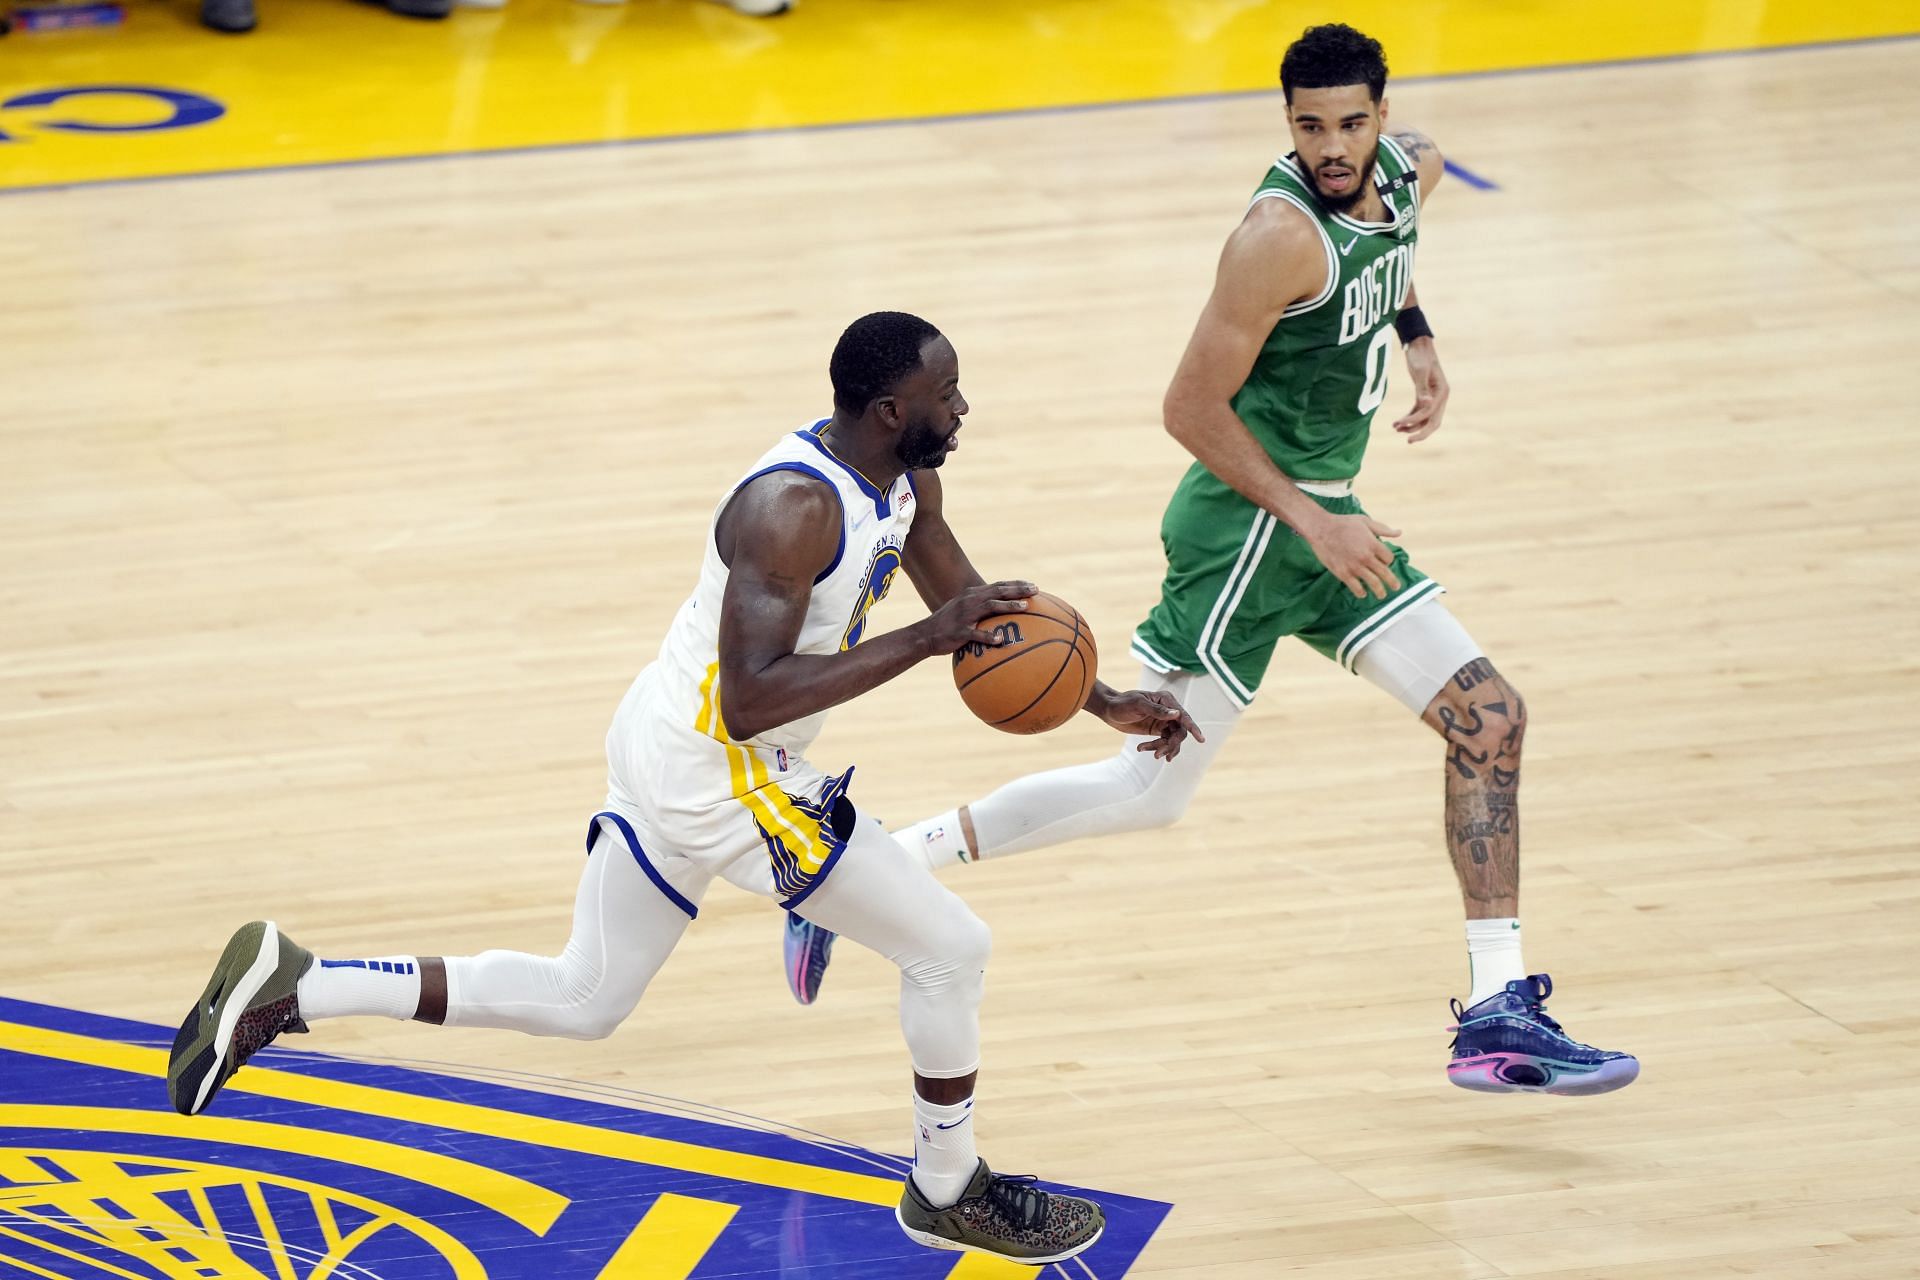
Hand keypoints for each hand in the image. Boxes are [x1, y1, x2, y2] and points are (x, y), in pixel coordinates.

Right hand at [919, 580, 1037, 653]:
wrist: (925, 635)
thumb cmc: (948, 624)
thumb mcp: (963, 610)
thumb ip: (981, 608)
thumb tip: (1001, 611)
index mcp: (972, 595)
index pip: (997, 585)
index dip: (1015, 584)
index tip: (1032, 585)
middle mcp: (970, 601)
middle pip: (997, 591)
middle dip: (1017, 589)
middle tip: (1035, 591)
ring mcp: (964, 615)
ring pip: (990, 607)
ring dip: (1008, 606)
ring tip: (1025, 607)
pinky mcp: (959, 632)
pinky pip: (976, 634)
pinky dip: (988, 636)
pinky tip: (1000, 640)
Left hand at [1094, 687, 1205, 759]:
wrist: (1109, 710)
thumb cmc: (1122, 703)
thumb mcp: (1138, 705)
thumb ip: (1157, 710)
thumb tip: (1177, 714)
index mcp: (1167, 700)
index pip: (1183, 716)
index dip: (1193, 728)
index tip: (1201, 739)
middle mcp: (1168, 711)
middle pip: (1179, 732)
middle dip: (1171, 744)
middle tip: (1159, 754)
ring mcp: (1163, 721)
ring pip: (1172, 739)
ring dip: (1162, 748)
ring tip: (1148, 752)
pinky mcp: (1157, 730)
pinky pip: (1164, 742)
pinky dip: (1156, 748)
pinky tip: (1143, 749)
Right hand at [1302, 511, 1401, 599]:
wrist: (1321, 529)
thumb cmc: (1343, 523)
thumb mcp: (1365, 522)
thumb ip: (1383, 529)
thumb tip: (1399, 533)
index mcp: (1373, 544)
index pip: (1389, 559)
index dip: (1388, 561)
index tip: (1384, 563)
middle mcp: (1366, 557)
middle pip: (1385, 573)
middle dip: (1392, 582)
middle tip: (1396, 587)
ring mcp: (1354, 566)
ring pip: (1373, 583)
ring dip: (1379, 591)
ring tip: (1381, 595)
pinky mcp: (1343, 573)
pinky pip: (1355, 587)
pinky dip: (1361, 592)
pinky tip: (1362, 594)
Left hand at [1393, 337, 1448, 442]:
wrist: (1418, 344)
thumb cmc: (1419, 356)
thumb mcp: (1420, 372)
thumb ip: (1422, 389)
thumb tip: (1426, 404)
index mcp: (1442, 392)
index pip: (1430, 413)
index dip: (1415, 421)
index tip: (1399, 424)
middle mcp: (1440, 396)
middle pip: (1434, 422)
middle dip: (1421, 432)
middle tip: (1408, 441)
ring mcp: (1433, 396)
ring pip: (1426, 418)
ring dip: (1412, 425)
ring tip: (1396, 428)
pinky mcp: (1424, 395)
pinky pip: (1419, 412)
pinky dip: (1410, 417)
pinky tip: (1398, 423)